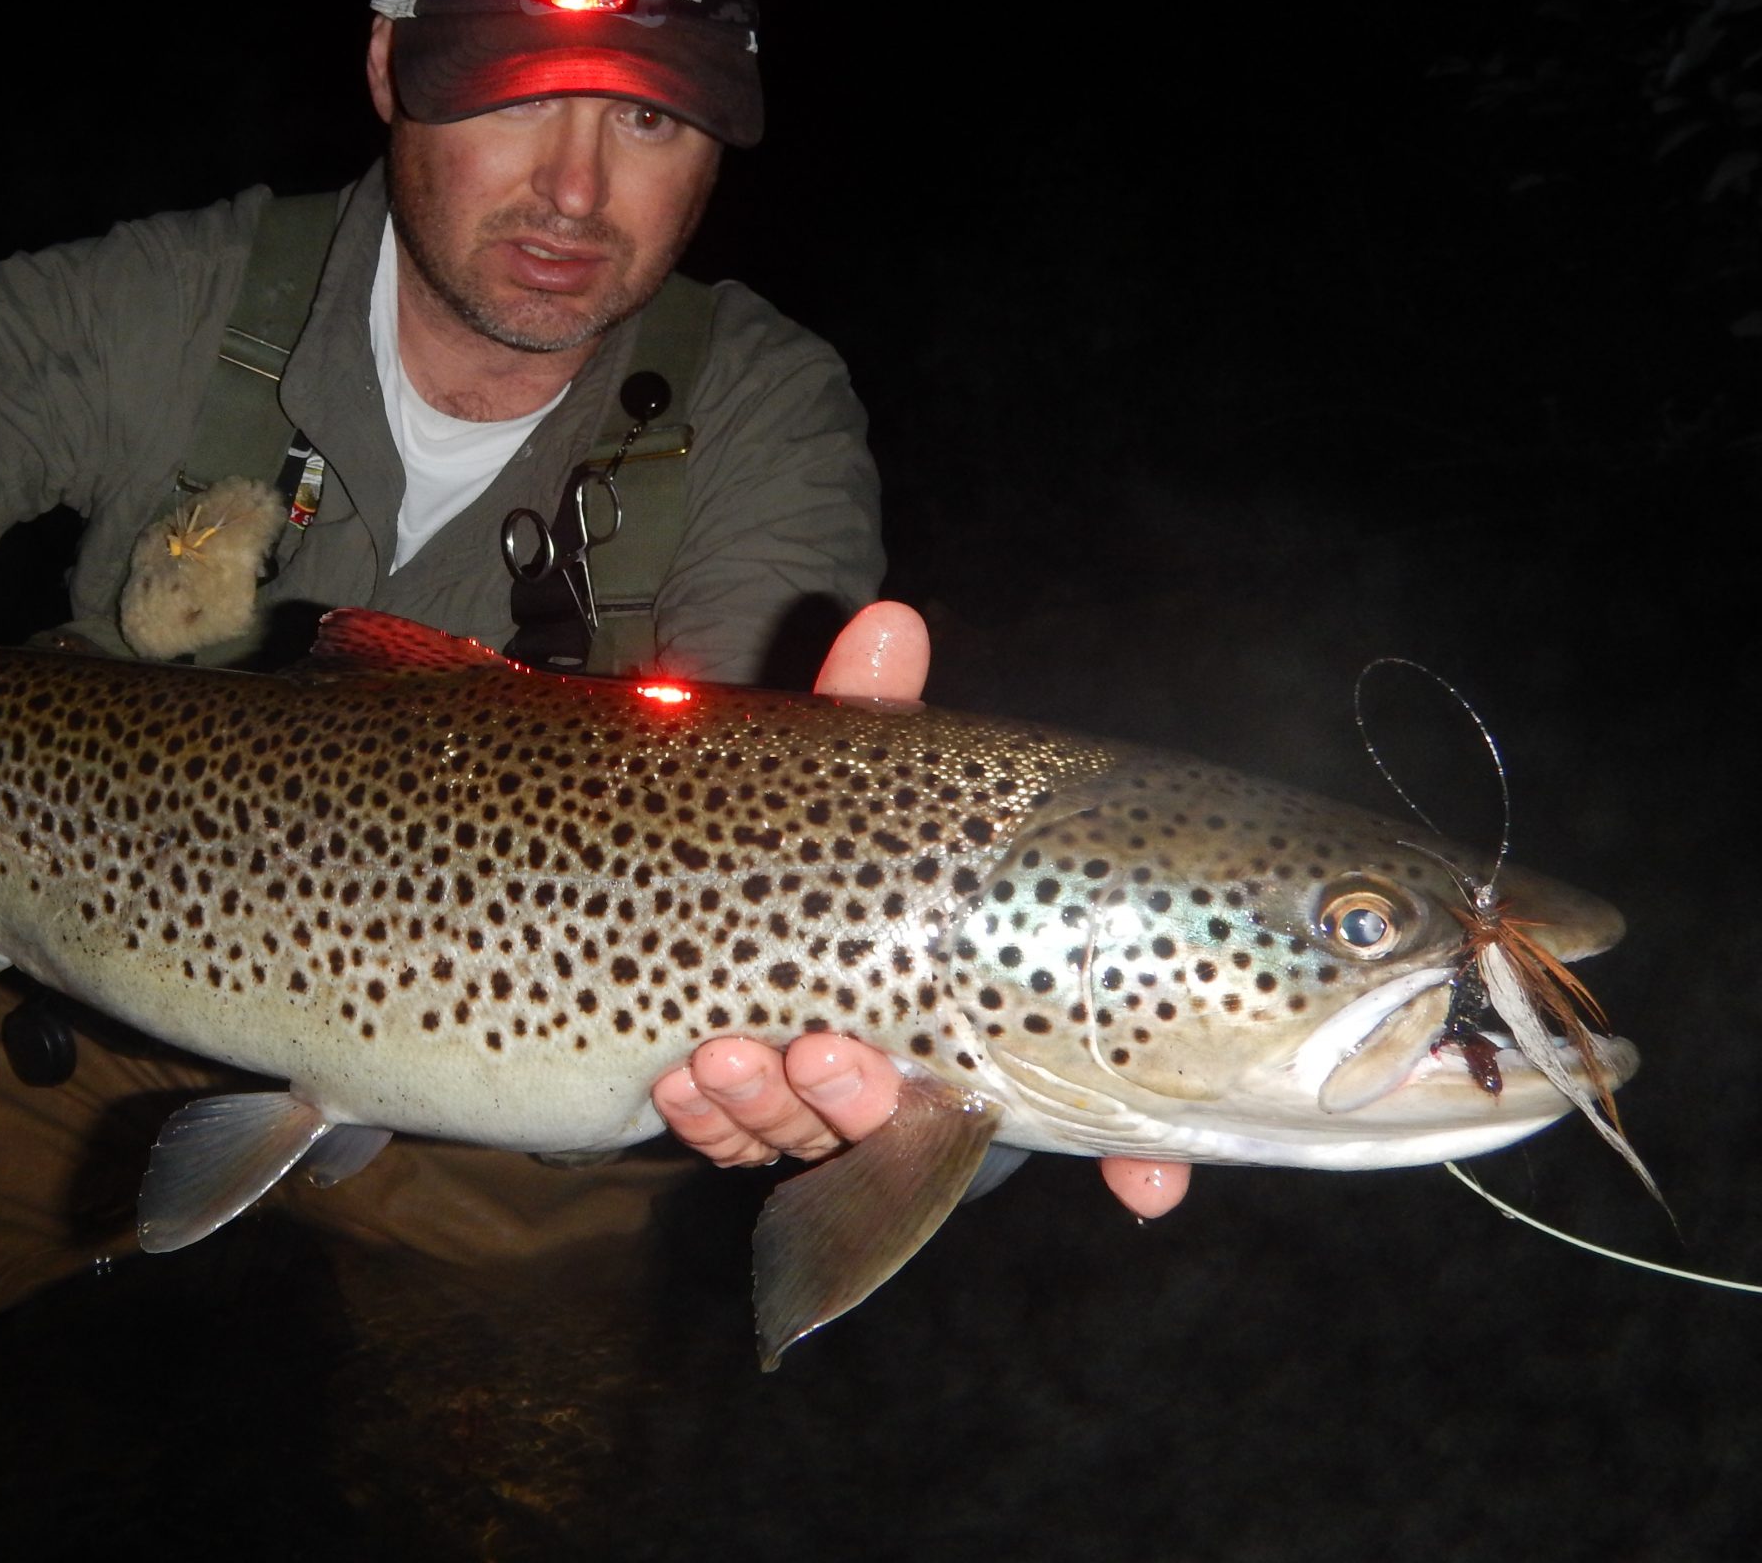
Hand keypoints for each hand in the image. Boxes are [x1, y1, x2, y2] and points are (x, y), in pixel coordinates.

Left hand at [650, 602, 1190, 1218]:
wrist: (671, 851)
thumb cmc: (807, 814)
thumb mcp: (836, 765)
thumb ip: (866, 711)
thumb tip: (888, 623)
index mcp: (975, 997)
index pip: (1084, 1089)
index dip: (1132, 1158)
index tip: (1144, 1191)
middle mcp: (917, 1063)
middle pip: (918, 1130)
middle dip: (871, 1109)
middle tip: (827, 1057)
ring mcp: (827, 1096)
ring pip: (818, 1143)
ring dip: (773, 1114)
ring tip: (726, 1056)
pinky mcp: (744, 1110)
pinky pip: (733, 1143)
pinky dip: (711, 1122)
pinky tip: (679, 1079)